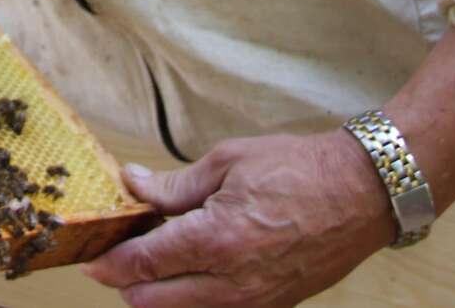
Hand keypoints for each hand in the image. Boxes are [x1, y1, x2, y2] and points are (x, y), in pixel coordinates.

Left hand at [84, 132, 392, 307]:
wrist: (363, 192)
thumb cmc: (298, 169)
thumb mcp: (227, 162)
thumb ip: (173, 184)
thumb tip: (132, 184)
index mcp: (216, 240)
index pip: (143, 265)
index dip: (110, 265)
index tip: (91, 261)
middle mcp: (233, 282)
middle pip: (154, 302)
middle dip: (129, 284)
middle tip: (119, 257)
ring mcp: (256, 301)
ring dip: (161, 295)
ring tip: (157, 262)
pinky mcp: (274, 306)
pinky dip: (196, 299)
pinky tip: (194, 271)